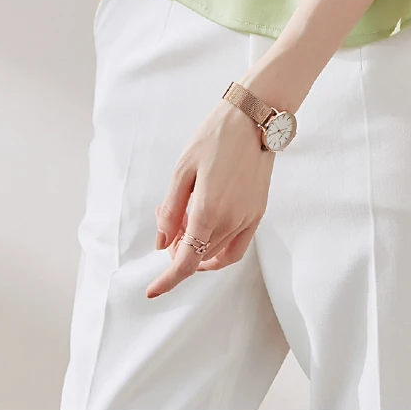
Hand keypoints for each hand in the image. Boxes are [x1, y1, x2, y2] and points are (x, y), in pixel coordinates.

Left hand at [146, 97, 274, 297]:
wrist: (254, 118)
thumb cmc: (216, 137)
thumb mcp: (183, 169)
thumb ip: (171, 209)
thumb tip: (162, 242)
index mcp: (209, 210)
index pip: (186, 261)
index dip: (168, 280)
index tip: (152, 291)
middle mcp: (232, 220)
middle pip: (199, 256)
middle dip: (178, 249)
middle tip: (167, 221)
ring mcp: (248, 218)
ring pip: (217, 253)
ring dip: (197, 249)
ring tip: (185, 222)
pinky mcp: (258, 212)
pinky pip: (238, 246)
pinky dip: (219, 252)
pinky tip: (207, 238)